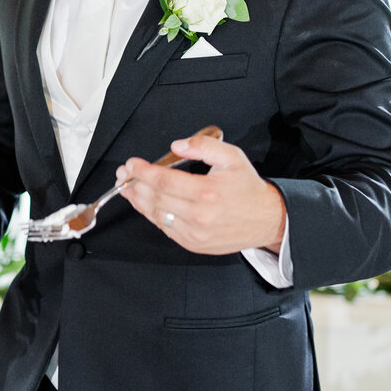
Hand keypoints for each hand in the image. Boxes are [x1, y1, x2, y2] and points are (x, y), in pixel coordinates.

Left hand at [118, 131, 286, 253]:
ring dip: (138, 200)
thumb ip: (203, 146)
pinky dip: (152, 214)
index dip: (143, 172)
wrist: (266, 219)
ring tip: (127, 186)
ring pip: (157, 215)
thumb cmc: (247, 188)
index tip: (131, 164)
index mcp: (208, 193)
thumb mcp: (232, 157)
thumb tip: (177, 146)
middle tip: (124, 173)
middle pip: (156, 199)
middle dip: (135, 184)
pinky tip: (144, 202)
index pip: (164, 182)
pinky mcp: (193, 244)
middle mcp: (200, 216)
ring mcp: (195, 234)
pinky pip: (165, 228)